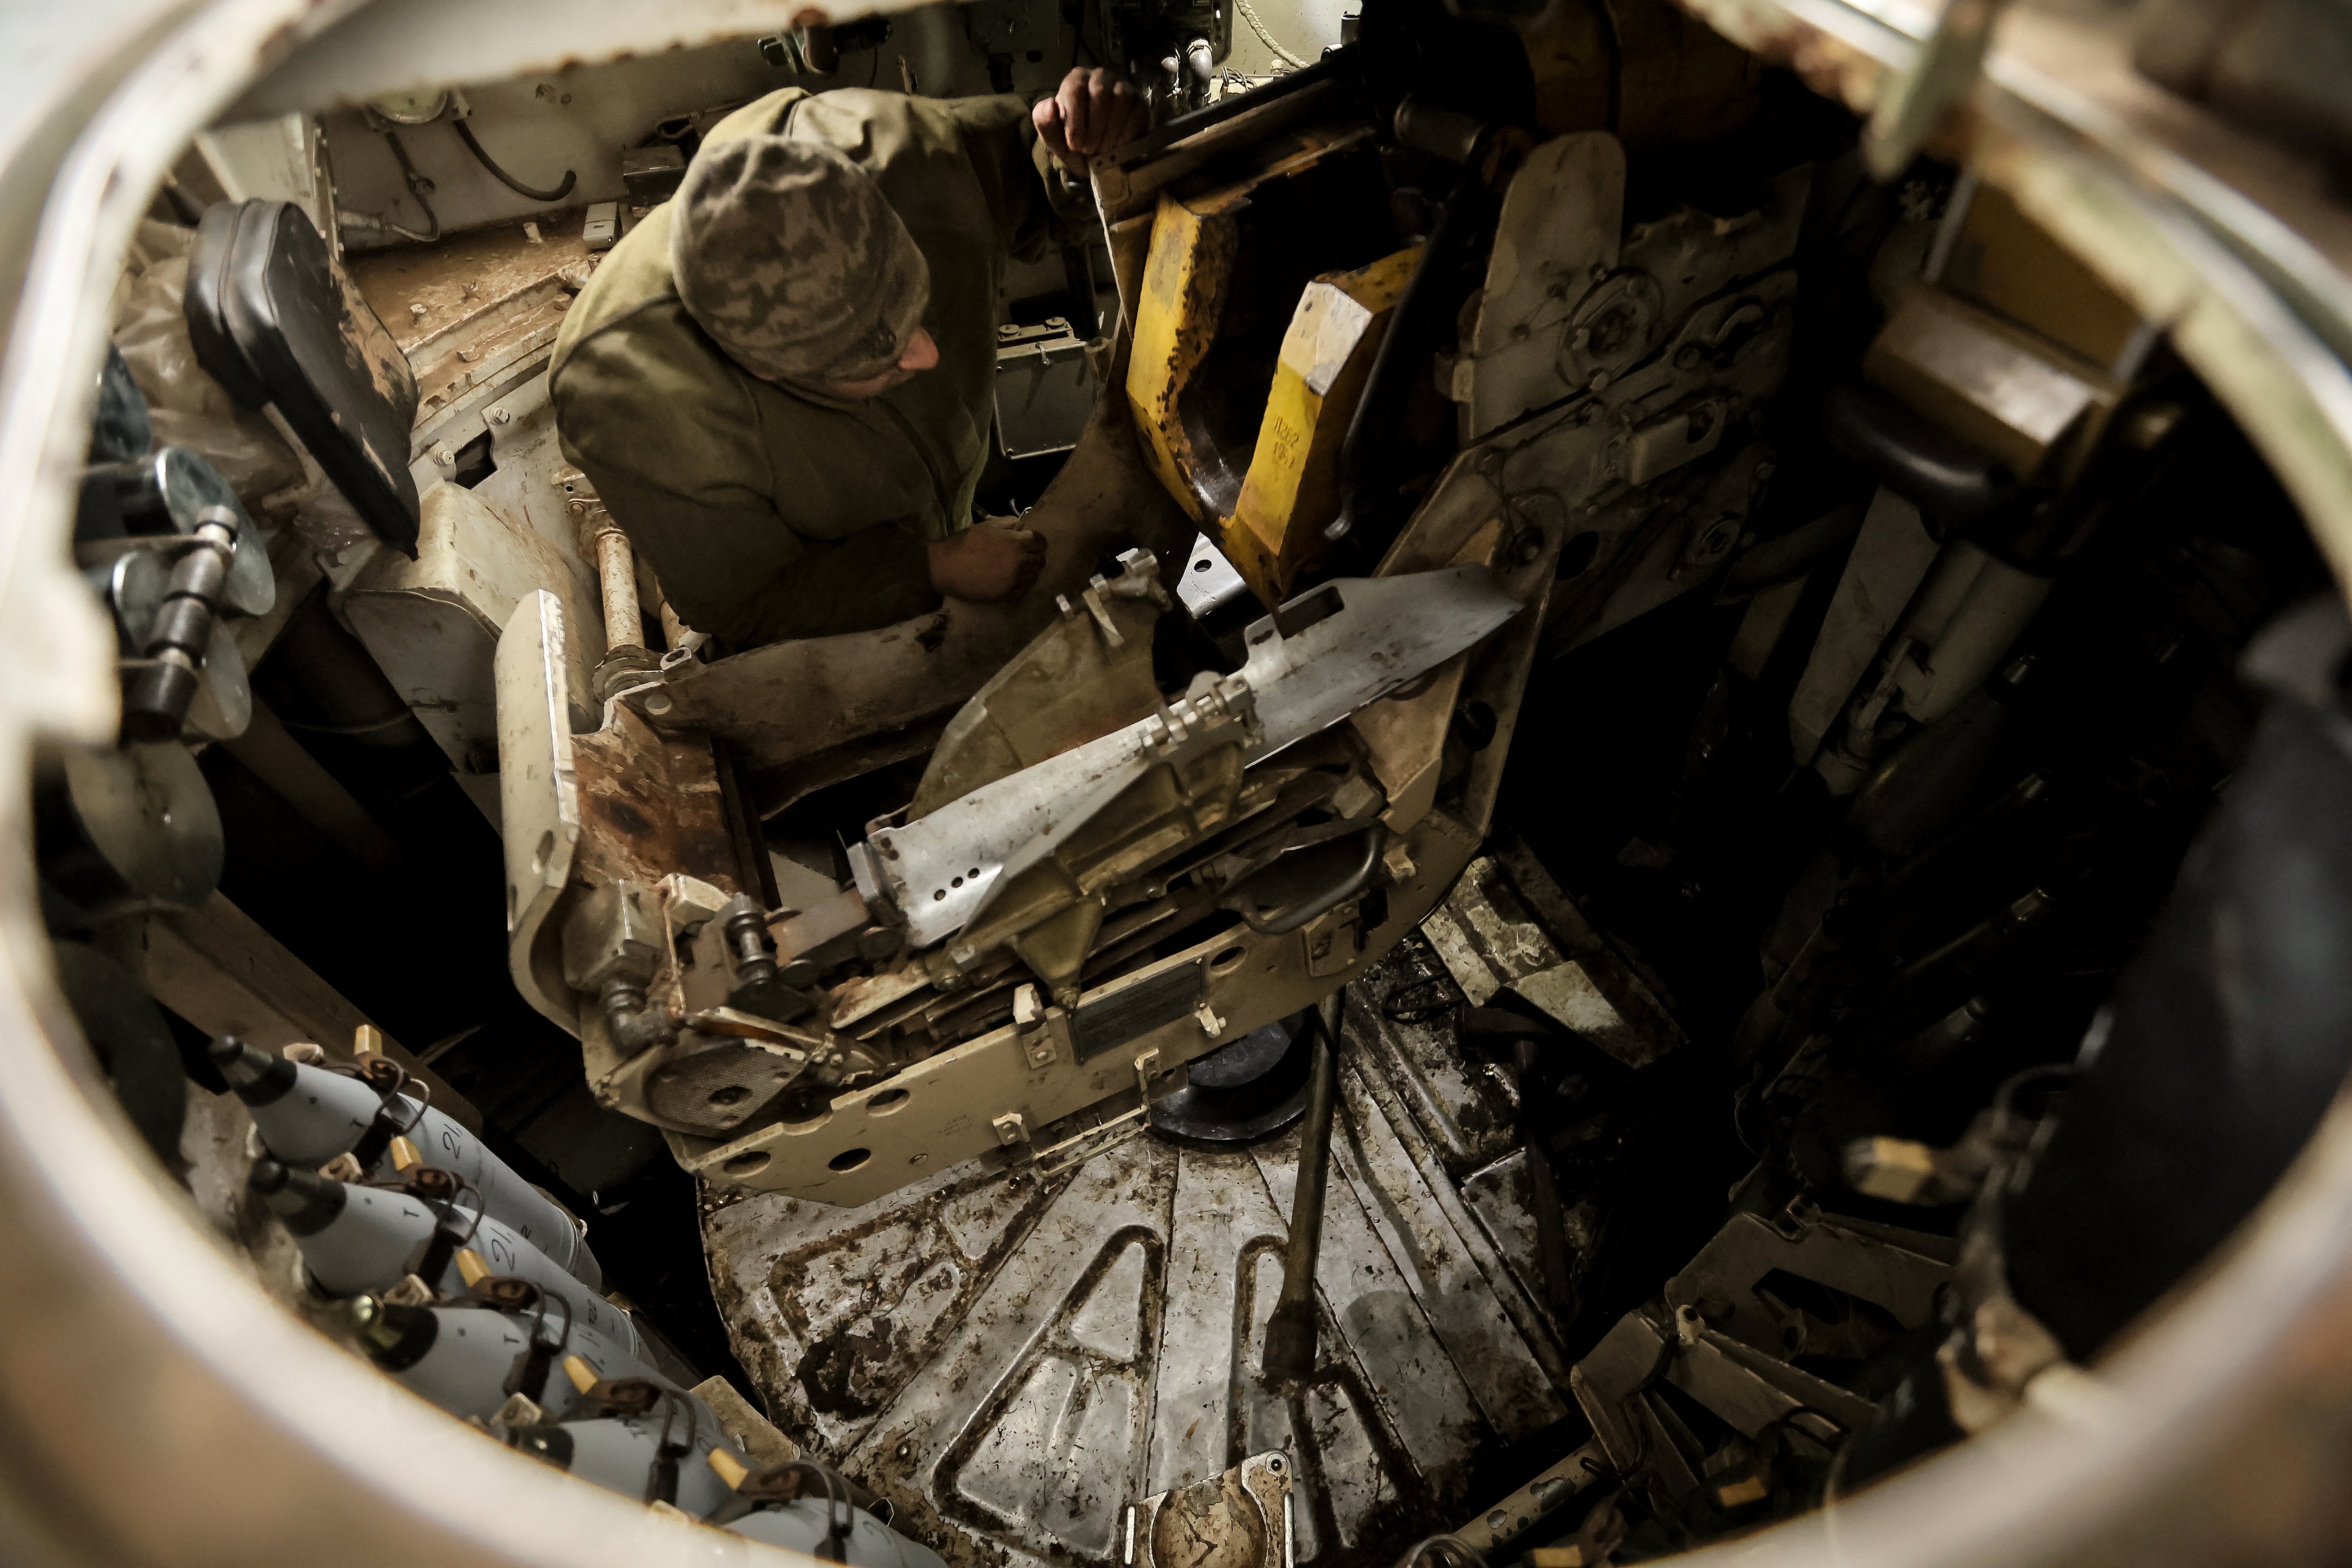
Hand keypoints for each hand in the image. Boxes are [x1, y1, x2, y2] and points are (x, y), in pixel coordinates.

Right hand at [928, 521, 1046, 602]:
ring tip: (1018, 570)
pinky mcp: (1007, 594)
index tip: (1029, 543)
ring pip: (1034, 577)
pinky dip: (1020, 587)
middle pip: (1040, 560)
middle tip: (1023, 556)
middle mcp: (1021, 562)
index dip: (1036, 542)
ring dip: (1029, 573)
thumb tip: (1021, 526)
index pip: (1041, 542)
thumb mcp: (987, 526)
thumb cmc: (966, 542)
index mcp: (1018, 542)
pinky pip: (1023, 591)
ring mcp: (1015, 580)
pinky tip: (1011, 582)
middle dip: (1034, 557)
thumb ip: (1008, 524)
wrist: (946, 566)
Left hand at [1033, 67, 1149, 176]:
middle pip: (1100, 92)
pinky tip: (1119, 147)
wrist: (1098, 157)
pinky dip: (1127, 132)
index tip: (1075, 145)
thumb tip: (1051, 105)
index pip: (1075, 89)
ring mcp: (1123, 88)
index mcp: (1075, 80)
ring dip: (1110, 130)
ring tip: (1104, 151)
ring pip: (1121, 99)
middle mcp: (1100, 78)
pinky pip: (1137, 112)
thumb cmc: (1074, 142)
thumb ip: (1044, 120)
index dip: (1075, 120)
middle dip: (1094, 127)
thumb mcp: (1053, 136)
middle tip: (1089, 150)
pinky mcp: (1139, 104)